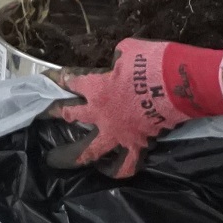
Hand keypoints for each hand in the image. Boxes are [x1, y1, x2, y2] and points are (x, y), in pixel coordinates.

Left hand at [53, 37, 222, 177]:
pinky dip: (118, 169)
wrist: (181, 84)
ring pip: (90, 151)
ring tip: (58, 160)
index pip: (71, 81)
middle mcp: (101, 113)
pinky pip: (126, 164)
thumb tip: (118, 63)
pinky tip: (111, 172)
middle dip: (54, 114)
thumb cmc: (155, 62)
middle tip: (42, 116)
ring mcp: (118, 133)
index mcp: (97, 87)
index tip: (50, 79)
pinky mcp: (137, 145)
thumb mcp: (130, 49)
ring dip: (73, 156)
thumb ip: (118, 60)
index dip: (59, 79)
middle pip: (70, 115)